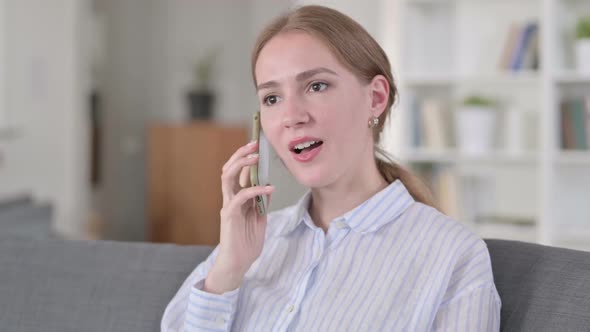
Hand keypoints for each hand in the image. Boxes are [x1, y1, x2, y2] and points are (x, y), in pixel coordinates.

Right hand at [205, 141, 273, 293]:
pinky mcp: (229, 214)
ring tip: (255, 157)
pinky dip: (255, 189)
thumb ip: (262, 203)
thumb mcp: (260, 219)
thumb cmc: (247, 243)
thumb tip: (268, 186)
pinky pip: (241, 196)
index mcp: (237, 198)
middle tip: (254, 144)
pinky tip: (269, 188)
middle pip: (229, 169)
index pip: (238, 172)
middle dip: (241, 154)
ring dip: (241, 164)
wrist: (238, 263)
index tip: (257, 146)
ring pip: (228, 177)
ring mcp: (228, 205)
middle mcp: (230, 198)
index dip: (246, 158)